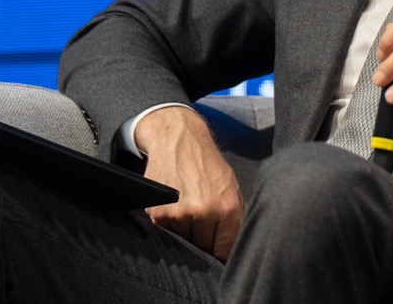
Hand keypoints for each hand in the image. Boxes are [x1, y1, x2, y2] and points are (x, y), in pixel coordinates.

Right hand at [133, 106, 243, 261]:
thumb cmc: (208, 165)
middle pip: (202, 248)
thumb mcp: (231, 188)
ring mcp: (180, 212)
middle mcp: (204, 211)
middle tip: (199, 219)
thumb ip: (234, 220)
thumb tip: (230, 250)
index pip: (223, 251)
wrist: (179, 138)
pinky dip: (168, 222)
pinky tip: (173, 203)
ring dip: (183, 230)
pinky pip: (165, 231)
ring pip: (182, 240)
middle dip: (201, 239)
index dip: (219, 255)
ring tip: (186, 205)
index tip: (215, 251)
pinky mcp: (158, 211)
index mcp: (228, 208)